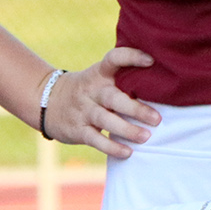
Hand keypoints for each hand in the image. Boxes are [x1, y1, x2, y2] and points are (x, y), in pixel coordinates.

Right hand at [40, 47, 159, 157]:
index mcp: (100, 72)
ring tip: (146, 137)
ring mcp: (83, 110)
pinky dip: (111, 147)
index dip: (131, 57)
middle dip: (135, 108)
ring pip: (105, 119)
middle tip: (157, 118)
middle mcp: (92, 90)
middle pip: (113, 97)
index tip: (151, 61)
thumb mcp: (100, 76)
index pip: (114, 58)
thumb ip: (124, 77)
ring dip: (127, 130)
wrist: (47, 101)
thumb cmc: (89, 89)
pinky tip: (127, 152)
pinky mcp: (77, 129)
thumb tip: (163, 84)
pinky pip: (95, 139)